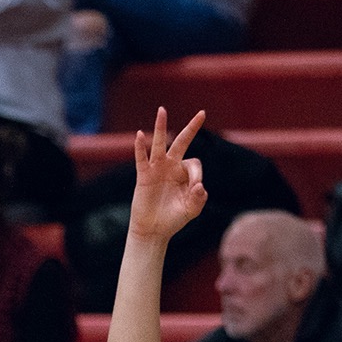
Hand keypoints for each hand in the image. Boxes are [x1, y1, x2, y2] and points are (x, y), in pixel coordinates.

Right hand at [128, 108, 206, 241]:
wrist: (153, 230)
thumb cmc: (173, 218)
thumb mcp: (192, 210)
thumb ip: (199, 199)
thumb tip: (199, 186)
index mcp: (184, 173)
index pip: (194, 163)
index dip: (197, 175)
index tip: (195, 190)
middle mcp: (171, 167)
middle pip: (181, 142)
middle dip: (192, 128)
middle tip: (202, 113)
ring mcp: (156, 169)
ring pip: (159, 144)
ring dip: (161, 127)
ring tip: (162, 110)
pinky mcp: (143, 176)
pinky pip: (141, 159)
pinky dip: (139, 147)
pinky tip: (140, 135)